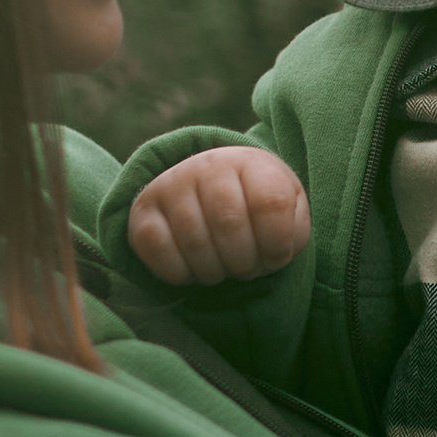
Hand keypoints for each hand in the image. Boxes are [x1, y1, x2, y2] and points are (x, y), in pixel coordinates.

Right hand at [126, 144, 311, 284]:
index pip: (272, 204)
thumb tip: (276, 251)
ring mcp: (172, 184)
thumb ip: (293, 231)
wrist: (209, 188)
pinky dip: (180, 273)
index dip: (278, 245)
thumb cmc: (256, 207)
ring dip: (215, 272)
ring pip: (195, 243)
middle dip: (244, 263)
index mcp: (252, 163)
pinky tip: (192, 267)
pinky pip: (158, 249)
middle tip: (246, 267)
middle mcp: (209, 165)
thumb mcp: (288, 211)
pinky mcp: (143, 209)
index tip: (276, 256)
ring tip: (222, 267)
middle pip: (230, 225)